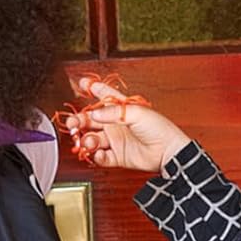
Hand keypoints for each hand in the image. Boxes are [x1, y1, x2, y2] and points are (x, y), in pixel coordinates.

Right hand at [65, 79, 191, 173]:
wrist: (168, 152)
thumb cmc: (159, 129)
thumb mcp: (137, 113)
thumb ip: (113, 113)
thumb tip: (94, 114)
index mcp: (122, 109)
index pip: (104, 96)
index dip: (93, 88)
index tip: (82, 83)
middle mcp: (116, 124)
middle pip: (91, 120)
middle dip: (79, 121)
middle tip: (72, 124)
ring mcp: (116, 140)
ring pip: (92, 139)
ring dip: (87, 140)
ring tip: (90, 142)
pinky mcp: (117, 156)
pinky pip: (101, 157)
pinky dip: (97, 156)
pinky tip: (99, 154)